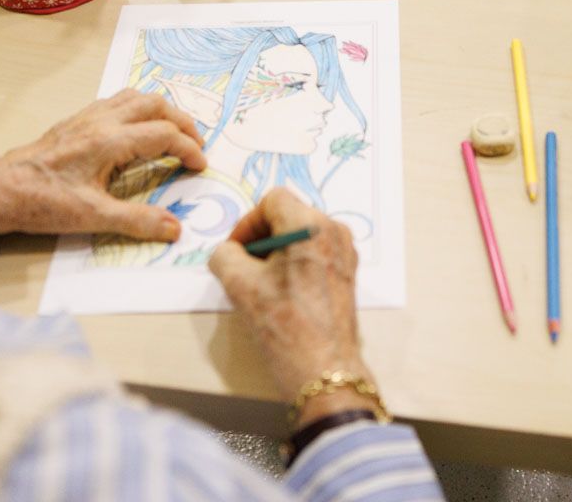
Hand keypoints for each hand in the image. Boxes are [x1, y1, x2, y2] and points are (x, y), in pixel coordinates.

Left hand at [0, 89, 207, 239]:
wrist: (0, 190)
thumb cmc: (43, 203)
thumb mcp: (93, 217)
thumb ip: (137, 221)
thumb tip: (174, 229)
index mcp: (110, 141)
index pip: (164, 135)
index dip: (189, 149)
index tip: (200, 166)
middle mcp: (102, 121)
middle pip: (155, 105)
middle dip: (183, 122)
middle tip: (196, 145)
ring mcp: (88, 117)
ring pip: (136, 97)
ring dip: (161, 110)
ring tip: (173, 132)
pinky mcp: (76, 120)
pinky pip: (117, 101)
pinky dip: (139, 108)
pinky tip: (137, 128)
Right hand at [209, 189, 375, 421]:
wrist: (323, 370)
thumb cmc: (286, 327)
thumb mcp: (240, 286)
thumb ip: (224, 255)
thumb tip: (228, 251)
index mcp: (310, 227)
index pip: (272, 200)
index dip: (248, 223)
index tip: (236, 250)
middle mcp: (334, 231)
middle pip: (288, 215)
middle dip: (261, 237)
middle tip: (244, 267)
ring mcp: (345, 252)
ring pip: (301, 234)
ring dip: (277, 251)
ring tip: (261, 283)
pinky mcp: (347, 272)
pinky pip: (315, 252)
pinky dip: (294, 262)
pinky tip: (281, 292)